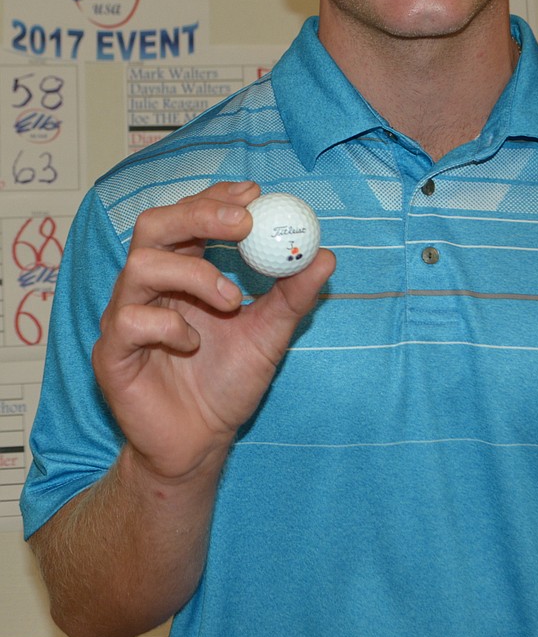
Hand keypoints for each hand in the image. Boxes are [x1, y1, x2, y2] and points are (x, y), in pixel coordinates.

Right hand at [91, 181, 334, 482]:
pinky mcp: (111, 353)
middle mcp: (149, 286)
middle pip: (154, 224)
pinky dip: (170, 326)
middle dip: (198, 214)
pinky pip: (130, 321)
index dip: (217, 198)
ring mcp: (125, 316)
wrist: (200, 443)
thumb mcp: (270, 334)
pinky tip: (193, 345)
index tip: (254, 193)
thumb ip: (294, 295)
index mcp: (182, 271)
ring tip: (232, 301)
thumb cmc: (228, 383)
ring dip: (194, 274)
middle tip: (242, 222)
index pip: (189, 215)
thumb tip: (326, 256)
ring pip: (141, 265)